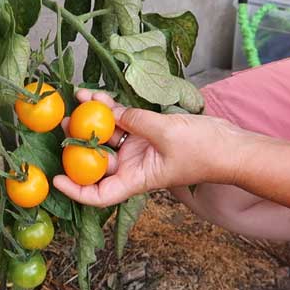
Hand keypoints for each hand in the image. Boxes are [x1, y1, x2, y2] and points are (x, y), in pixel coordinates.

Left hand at [53, 89, 248, 206]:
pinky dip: (111, 110)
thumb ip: (136, 121)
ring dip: (93, 119)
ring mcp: (138, 149)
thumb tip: (112, 112)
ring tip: (78, 98)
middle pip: (97, 160)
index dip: (76, 190)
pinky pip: (122, 121)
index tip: (57, 179)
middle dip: (78, 143)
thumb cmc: (205, 152)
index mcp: (136, 179)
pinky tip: (96, 95)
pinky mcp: (145, 133)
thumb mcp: (167, 134)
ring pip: (107, 136)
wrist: (232, 146)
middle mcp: (133, 167)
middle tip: (63, 123)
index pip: (99, 194)